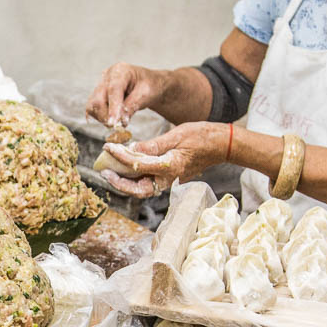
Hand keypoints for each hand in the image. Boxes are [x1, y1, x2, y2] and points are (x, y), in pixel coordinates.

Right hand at [86, 64, 168, 128]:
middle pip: (98, 99)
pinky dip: (101, 117)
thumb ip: (132, 106)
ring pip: (92, 106)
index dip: (112, 107)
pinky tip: (113, 118)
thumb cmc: (150, 86)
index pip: (113, 90)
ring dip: (103, 117)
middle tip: (117, 126)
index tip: (113, 123)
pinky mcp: (98, 95)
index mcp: (120, 71)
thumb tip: (120, 121)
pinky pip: (93, 109)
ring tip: (117, 121)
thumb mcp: (146, 95)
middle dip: (105, 115)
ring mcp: (101, 85)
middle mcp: (107, 77)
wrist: (150, 85)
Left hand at [98, 122, 232, 198]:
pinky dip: (136, 179)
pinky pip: (150, 183)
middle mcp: (169, 178)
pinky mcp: (170, 178)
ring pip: (143, 190)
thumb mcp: (176, 135)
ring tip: (111, 171)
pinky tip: (126, 169)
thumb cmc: (202, 136)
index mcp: (170, 167)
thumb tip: (131, 150)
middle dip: (120, 184)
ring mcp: (170, 180)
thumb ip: (153, 145)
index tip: (108, 148)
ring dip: (126, 183)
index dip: (120, 157)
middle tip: (105, 173)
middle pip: (139, 190)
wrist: (221, 145)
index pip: (138, 166)